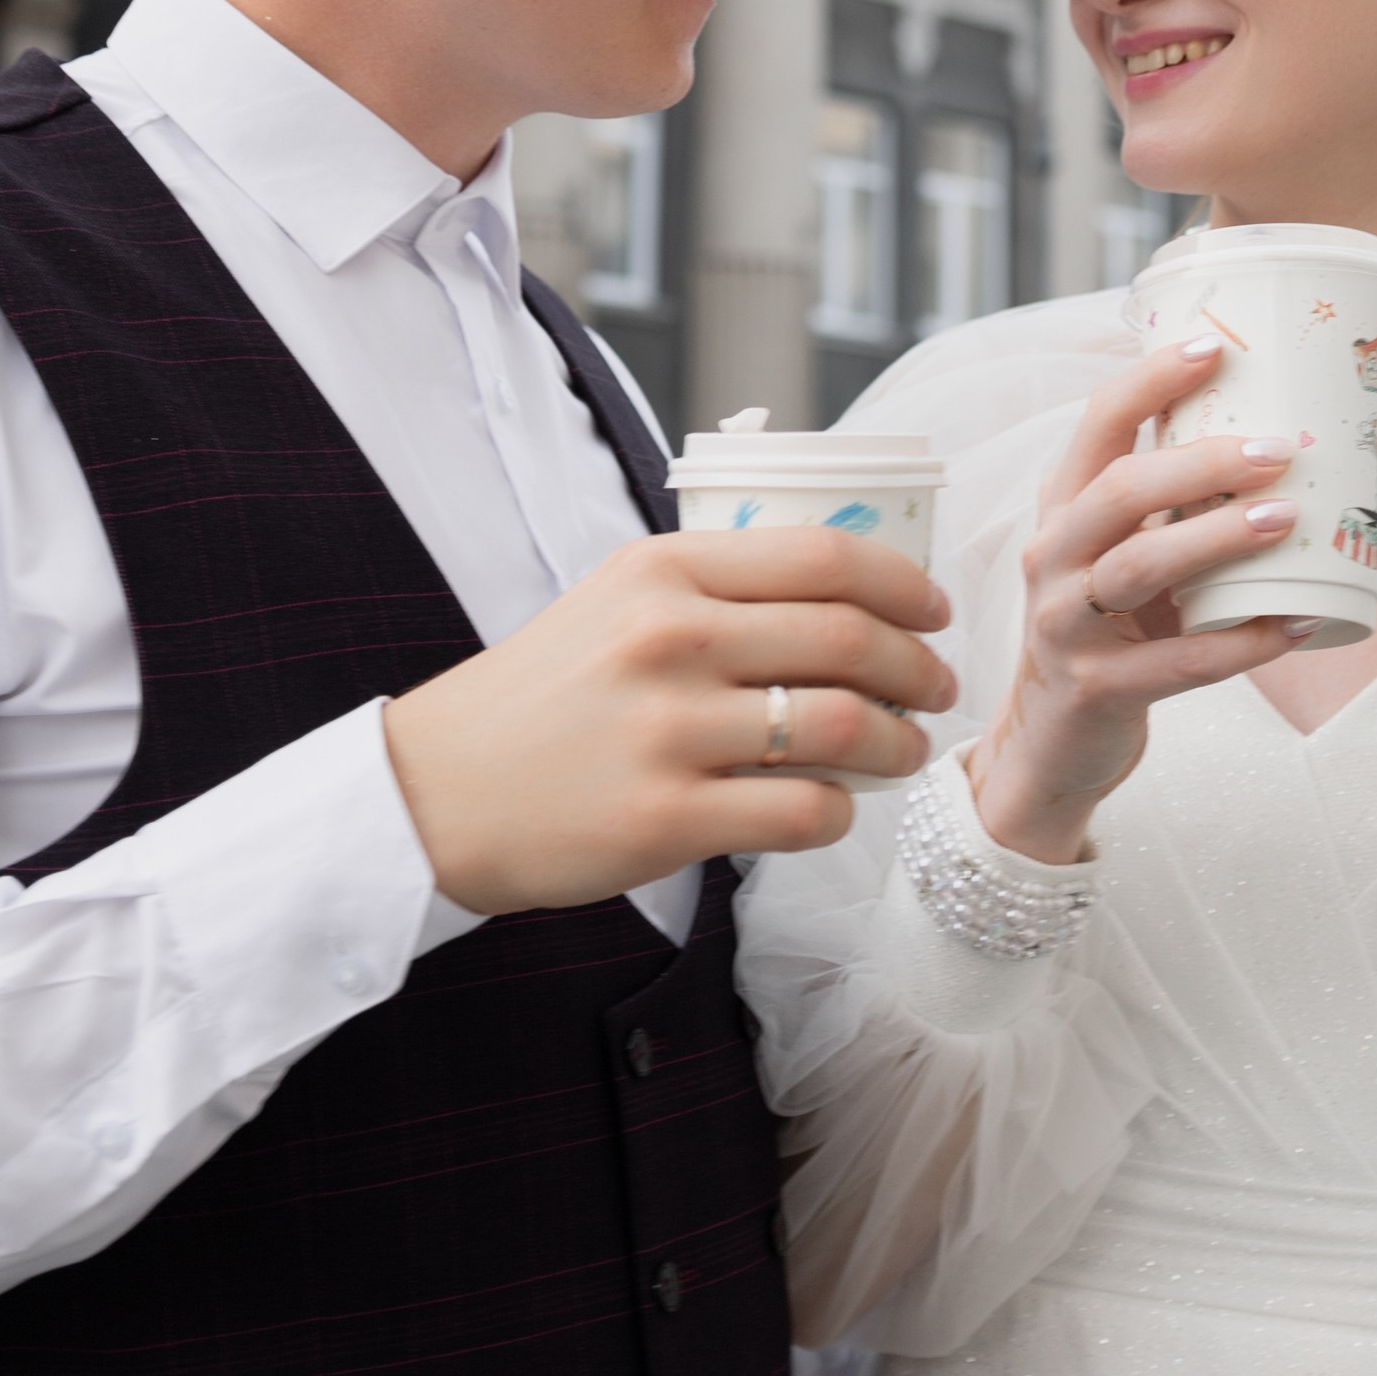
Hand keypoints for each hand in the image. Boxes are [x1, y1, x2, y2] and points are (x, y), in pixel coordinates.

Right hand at [383, 526, 954, 912]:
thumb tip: (850, 592)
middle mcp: (669, 639)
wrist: (439, 790)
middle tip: (937, 687)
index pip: (826, 558)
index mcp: (663, 570)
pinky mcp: (665, 818)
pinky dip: (842, 810)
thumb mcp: (616, 599)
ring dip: (899, 743)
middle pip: (851, 639)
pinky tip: (837, 806)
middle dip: (920, 667)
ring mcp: (668, 730)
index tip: (934, 611)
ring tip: (906, 750)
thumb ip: (716, 586)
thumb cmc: (544, 693)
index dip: (905, 585)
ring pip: (843, 727)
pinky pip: (803, 810)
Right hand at [969, 336, 1306, 865]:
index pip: (1097, 424)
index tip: (1214, 345)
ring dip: (1219, 538)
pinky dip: (1242, 644)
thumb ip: (1172, 504)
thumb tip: (1281, 436)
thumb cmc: (1111, 629)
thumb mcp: (1122, 554)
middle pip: (1119, 489)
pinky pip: (1178, 663)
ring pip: (1141, 565)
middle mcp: (1054, 556)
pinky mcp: (1097, 689)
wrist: (1053, 742)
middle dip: (1201, 461)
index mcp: (1065, 508)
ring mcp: (1066, 624)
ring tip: (1287, 520)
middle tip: (1281, 451)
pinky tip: (1296, 625)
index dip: (1150, 379)